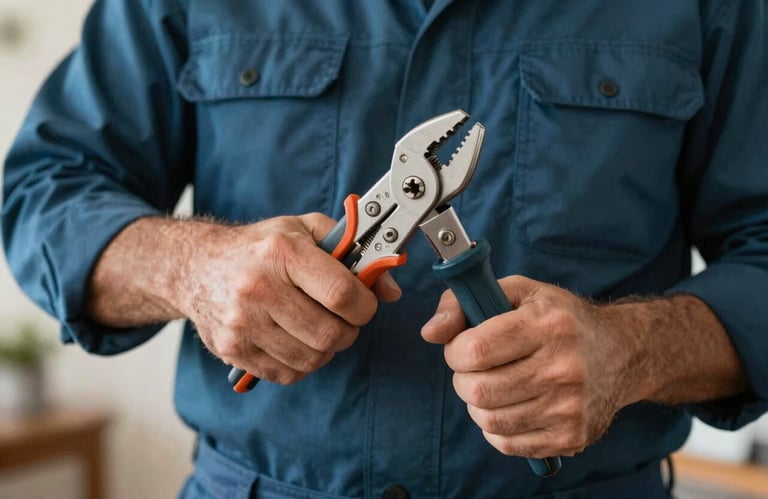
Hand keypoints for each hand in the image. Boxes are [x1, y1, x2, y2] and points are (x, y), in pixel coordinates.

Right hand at [180, 213, 400, 384]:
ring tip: (319, 328)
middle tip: (344, 319)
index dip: (366, 306)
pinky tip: (296, 340)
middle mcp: (258, 288)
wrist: (196, 266)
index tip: (364, 304)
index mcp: (282, 252)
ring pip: (312, 358)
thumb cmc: (260, 247)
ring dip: (326, 348)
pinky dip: (302, 362)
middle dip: (349, 331)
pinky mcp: (233, 350)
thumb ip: (353, 250)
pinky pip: (287, 374)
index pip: (342, 294)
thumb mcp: (306, 230)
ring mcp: (242, 323)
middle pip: (330, 334)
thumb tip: (390, 290)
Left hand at [421, 275, 632, 458]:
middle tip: (475, 368)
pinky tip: (509, 405)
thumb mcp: (517, 292)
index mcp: (548, 325)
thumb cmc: (559, 318)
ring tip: (492, 384)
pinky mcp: (571, 436)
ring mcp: (569, 407)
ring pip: (488, 420)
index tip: (462, 346)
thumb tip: (430, 333)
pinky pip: (507, 443)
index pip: (476, 350)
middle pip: (478, 390)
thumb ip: (463, 303)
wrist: (621, 352)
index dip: (455, 351)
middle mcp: (563, 367)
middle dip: (463, 379)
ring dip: (478, 404)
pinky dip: (496, 427)